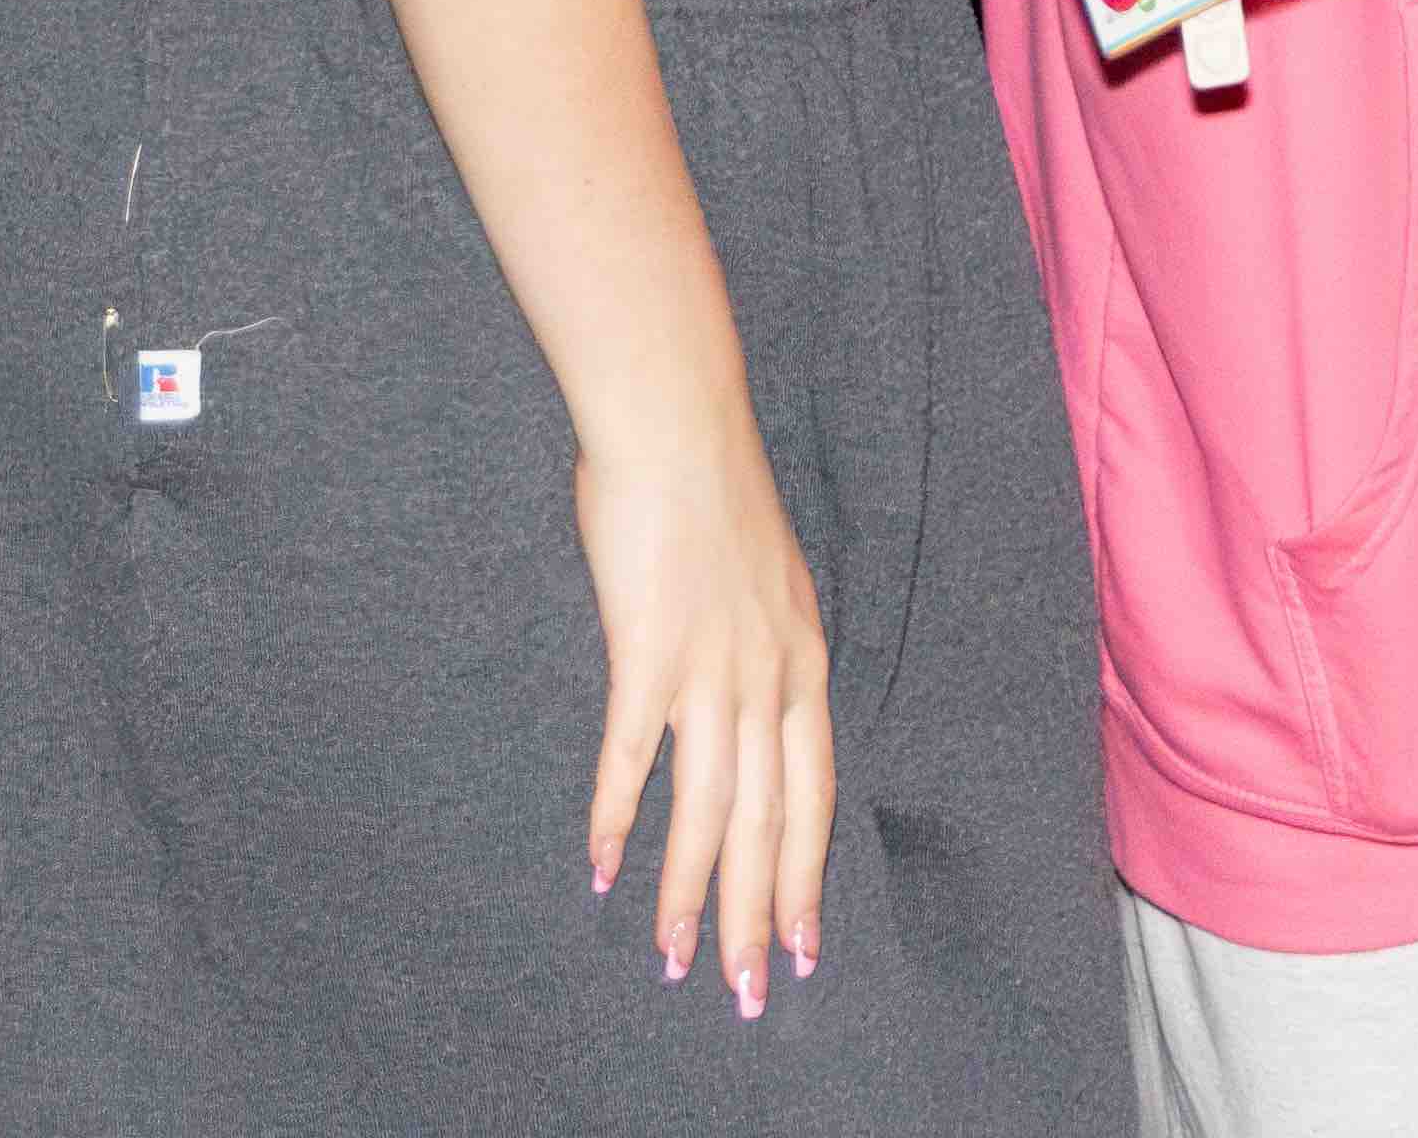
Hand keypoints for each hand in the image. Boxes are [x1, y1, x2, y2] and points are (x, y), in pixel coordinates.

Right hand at [571, 415, 831, 1020]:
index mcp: (803, 663)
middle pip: (769, 824)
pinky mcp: (650, 651)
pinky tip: (602, 870)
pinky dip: (618, 819)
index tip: (800, 944)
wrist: (678, 424)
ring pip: (708, 810)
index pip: (815, 797)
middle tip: (745, 994)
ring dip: (689, 894)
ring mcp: (712, 668)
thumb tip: (741, 698)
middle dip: (756, 917)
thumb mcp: (763, 580)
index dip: (804, 876)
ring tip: (674, 960)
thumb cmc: (710, 492)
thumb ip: (758, 646)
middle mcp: (770, 677)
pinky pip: (633, 756)